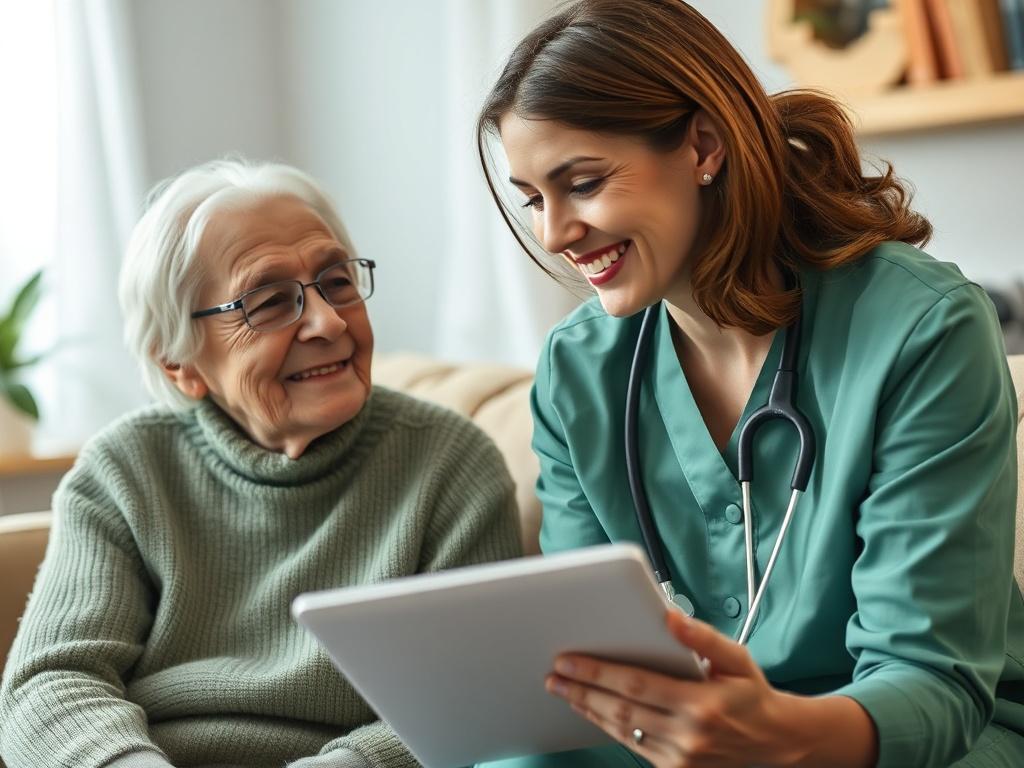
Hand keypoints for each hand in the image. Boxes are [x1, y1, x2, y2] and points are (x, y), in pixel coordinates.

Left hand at [545, 610, 805, 767]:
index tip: (569, 660)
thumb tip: (669, 617)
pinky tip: (593, 712)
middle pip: (621, 710)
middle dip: (583, 691)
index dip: (597, 673)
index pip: (636, 684)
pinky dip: (609, 728)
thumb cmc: (753, 697)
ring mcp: (681, 758)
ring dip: (589, 710)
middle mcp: (689, 735)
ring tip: (564, 692)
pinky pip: (634, 747)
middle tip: (554, 676)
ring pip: (623, 732)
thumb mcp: (737, 659)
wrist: (778, 745)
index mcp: (701, 703)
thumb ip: (702, 638)